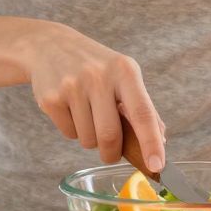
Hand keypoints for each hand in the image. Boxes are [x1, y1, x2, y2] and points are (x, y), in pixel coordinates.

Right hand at [21, 22, 165, 169]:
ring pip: (88, 140)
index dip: (151, 142)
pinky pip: (69, 133)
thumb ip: (142, 107)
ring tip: (86, 114)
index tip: (157, 165)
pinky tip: (70, 108)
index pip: (142, 113)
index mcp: (124, 70)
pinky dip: (73, 130)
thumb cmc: (96, 66)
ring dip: (90, 139)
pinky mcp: (50, 98)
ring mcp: (72, 86)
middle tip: (110, 152)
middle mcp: (98, 76)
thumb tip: (161, 140)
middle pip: (110, 136)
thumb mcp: (123, 75)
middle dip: (111, 153)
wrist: (49, 45)